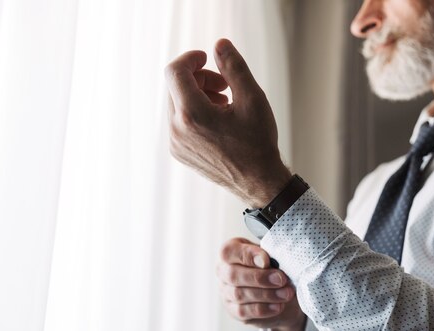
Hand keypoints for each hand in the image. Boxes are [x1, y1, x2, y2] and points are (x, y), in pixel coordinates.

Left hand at [165, 39, 291, 207]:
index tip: (208, 58)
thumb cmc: (258, 142)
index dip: (190, 59)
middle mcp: (176, 130)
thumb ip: (234, 67)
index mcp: (192, 115)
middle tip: (226, 86)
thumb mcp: (252, 99)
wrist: (259, 182)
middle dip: (199, 79)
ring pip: (177, 104)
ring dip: (198, 96)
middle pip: (176, 87)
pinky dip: (195, 113)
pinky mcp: (179, 153)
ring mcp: (175, 144)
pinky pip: (179, 122)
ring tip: (225, 104)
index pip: (175, 71)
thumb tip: (219, 45)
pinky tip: (219, 121)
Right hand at [217, 237, 306, 330]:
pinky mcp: (233, 310)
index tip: (267, 260)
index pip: (229, 251)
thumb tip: (265, 263)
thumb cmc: (275, 266)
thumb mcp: (274, 255)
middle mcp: (223, 271)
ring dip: (266, 294)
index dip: (247, 255)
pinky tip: (278, 306)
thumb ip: (269, 255)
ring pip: (239, 294)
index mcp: (231, 252)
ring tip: (286, 294)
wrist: (283, 290)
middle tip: (281, 279)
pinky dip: (263, 309)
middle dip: (259, 278)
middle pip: (233, 275)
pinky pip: (243, 312)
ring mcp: (226, 292)